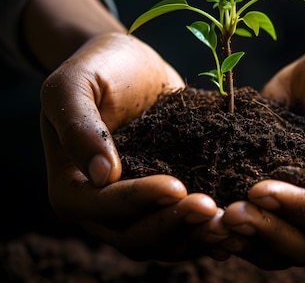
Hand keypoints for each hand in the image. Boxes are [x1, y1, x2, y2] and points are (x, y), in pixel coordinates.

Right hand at [40, 32, 230, 260]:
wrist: (129, 63)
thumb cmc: (97, 68)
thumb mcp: (74, 84)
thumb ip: (78, 125)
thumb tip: (102, 175)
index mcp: (70, 186)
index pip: (102, 205)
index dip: (139, 200)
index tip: (177, 186)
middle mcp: (99, 208)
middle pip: (134, 236)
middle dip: (174, 225)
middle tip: (212, 210)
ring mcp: (134, 209)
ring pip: (162, 241)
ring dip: (195, 236)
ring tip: (229, 223)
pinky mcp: (163, 201)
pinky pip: (183, 228)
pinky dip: (205, 230)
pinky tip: (234, 225)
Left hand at [218, 42, 304, 268]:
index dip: (296, 209)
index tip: (259, 188)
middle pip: (303, 245)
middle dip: (265, 230)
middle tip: (228, 212)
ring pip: (278, 249)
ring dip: (246, 240)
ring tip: (214, 221)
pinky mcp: (278, 199)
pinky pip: (259, 232)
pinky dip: (236, 233)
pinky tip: (210, 222)